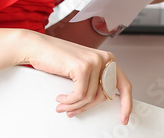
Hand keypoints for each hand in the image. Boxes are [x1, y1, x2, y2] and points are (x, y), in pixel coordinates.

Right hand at [17, 31, 133, 124]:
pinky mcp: (82, 67)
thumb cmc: (57, 57)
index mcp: (107, 59)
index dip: (126, 104)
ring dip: (74, 105)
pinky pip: (79, 95)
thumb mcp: (82, 68)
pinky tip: (62, 98)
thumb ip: (95, 80)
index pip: (124, 85)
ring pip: (90, 97)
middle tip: (74, 110)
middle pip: (105, 96)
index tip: (124, 117)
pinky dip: (69, 101)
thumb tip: (101, 101)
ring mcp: (94, 62)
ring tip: (64, 104)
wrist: (37, 46)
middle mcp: (104, 59)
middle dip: (87, 106)